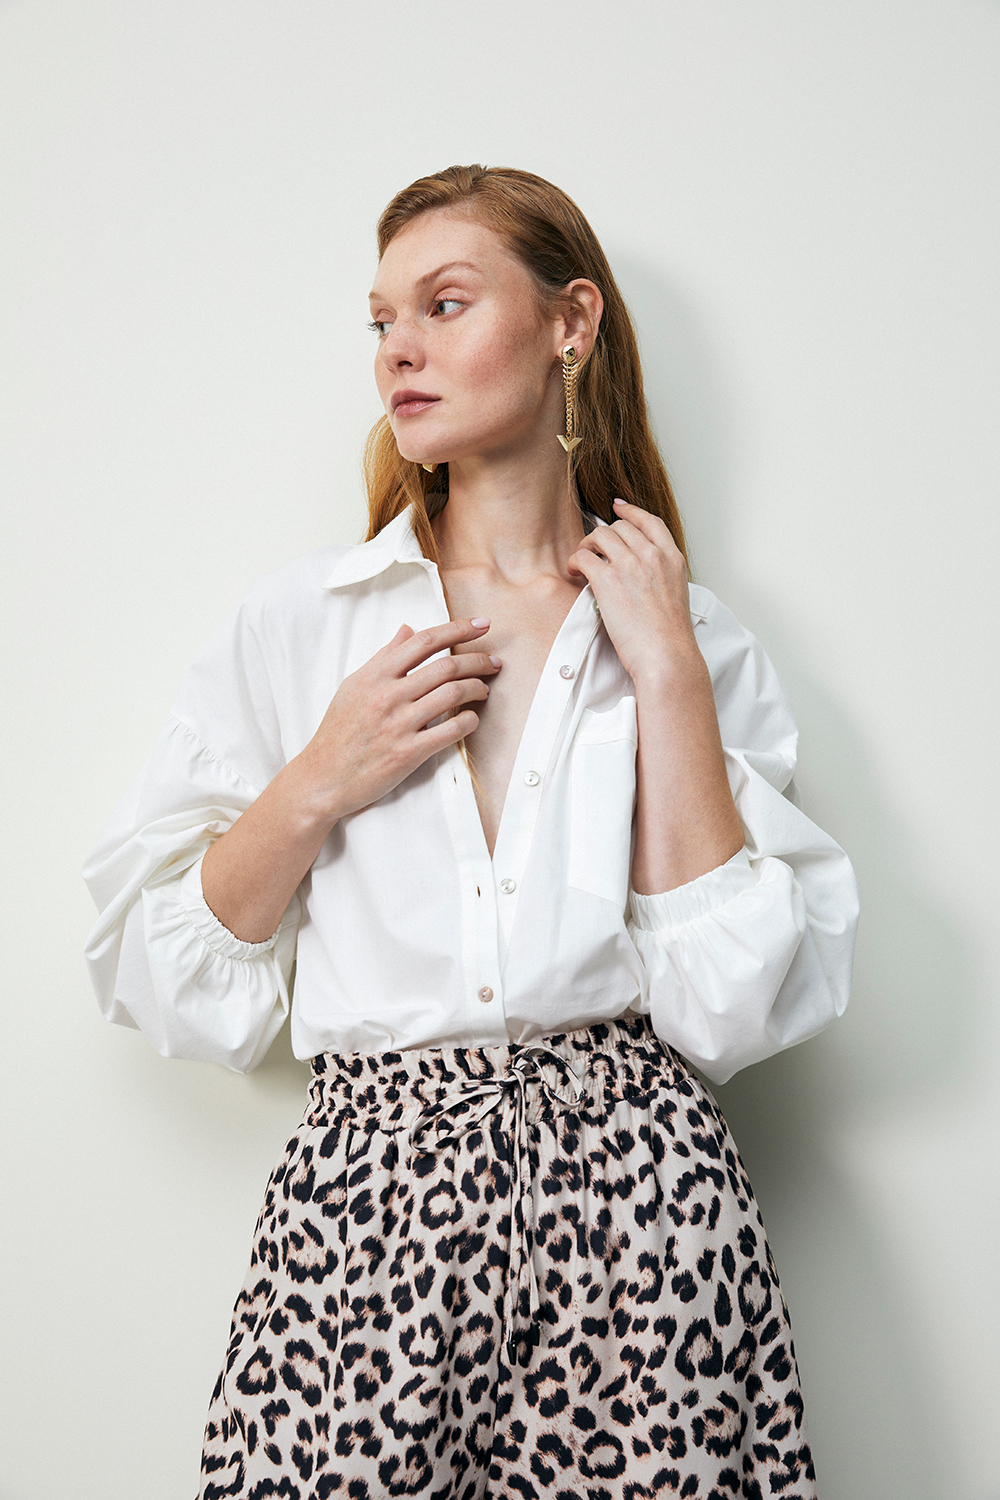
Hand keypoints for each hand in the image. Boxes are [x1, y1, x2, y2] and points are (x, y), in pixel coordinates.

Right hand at [294, 618, 500, 823]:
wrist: (322, 777)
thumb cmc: (338, 732)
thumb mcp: (354, 686)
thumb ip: (383, 657)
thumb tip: (407, 629)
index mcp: (375, 675)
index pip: (424, 641)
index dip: (458, 628)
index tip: (482, 624)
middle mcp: (387, 695)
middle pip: (445, 665)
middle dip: (477, 660)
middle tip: (493, 662)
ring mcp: (398, 724)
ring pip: (452, 693)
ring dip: (476, 688)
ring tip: (484, 690)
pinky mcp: (408, 753)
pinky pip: (450, 730)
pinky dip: (468, 720)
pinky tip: (471, 718)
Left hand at [567, 499, 698, 684]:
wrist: (666, 655)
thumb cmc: (669, 637)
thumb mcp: (676, 595)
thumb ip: (660, 576)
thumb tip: (640, 575)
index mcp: (672, 558)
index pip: (650, 521)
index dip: (630, 511)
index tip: (618, 506)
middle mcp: (652, 556)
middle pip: (620, 526)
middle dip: (603, 535)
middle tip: (593, 549)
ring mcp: (630, 565)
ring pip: (600, 535)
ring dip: (586, 545)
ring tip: (582, 561)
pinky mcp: (608, 580)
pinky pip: (584, 556)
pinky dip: (575, 561)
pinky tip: (575, 573)